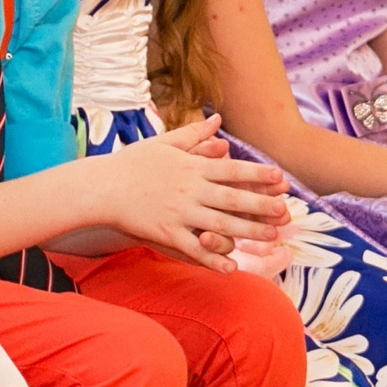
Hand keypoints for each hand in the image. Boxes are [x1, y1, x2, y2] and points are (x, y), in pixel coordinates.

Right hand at [100, 117, 290, 271]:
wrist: (102, 187)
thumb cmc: (132, 163)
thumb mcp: (164, 143)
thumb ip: (194, 135)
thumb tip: (217, 119)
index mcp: (191, 167)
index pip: (231, 170)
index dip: (258, 175)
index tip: (280, 179)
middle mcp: (189, 189)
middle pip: (232, 198)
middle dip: (261, 206)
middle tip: (285, 213)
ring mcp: (178, 212)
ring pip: (220, 225)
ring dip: (247, 232)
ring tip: (271, 238)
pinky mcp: (166, 233)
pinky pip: (194, 249)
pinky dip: (213, 259)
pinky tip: (232, 268)